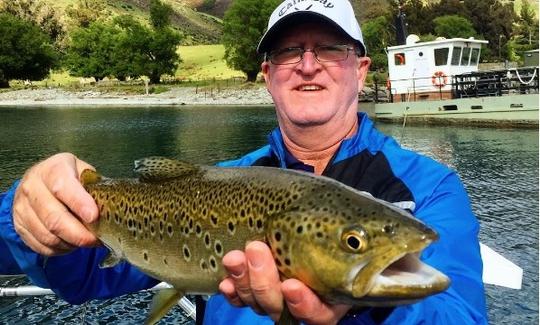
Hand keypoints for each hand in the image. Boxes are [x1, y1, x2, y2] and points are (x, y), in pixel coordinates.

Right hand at [12, 153, 99, 255]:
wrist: (38, 181)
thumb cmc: (70, 177)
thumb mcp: (83, 173)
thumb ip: (94, 187)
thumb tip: (110, 209)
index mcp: (52, 169)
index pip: (62, 187)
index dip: (79, 203)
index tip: (94, 217)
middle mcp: (32, 187)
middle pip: (53, 218)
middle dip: (78, 234)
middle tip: (96, 240)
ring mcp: (22, 208)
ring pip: (47, 236)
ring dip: (71, 244)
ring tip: (87, 242)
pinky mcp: (19, 226)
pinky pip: (41, 246)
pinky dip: (60, 249)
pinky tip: (71, 244)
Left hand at [219, 241, 350, 324]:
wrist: (313, 227)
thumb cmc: (334, 231)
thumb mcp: (344, 232)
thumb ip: (340, 235)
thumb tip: (345, 229)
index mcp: (330, 297)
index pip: (319, 314)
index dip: (304, 304)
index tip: (291, 286)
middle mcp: (302, 304)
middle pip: (281, 309)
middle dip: (264, 282)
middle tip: (256, 250)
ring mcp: (277, 299)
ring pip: (257, 302)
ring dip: (244, 280)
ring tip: (235, 257)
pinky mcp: (255, 292)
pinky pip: (241, 299)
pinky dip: (232, 291)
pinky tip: (226, 280)